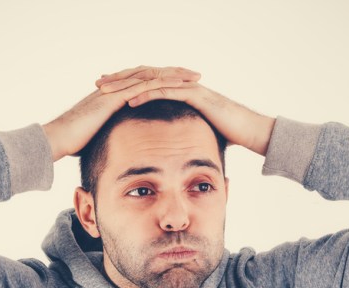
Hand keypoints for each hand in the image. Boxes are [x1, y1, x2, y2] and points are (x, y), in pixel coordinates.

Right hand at [43, 66, 200, 160]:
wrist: (56, 139)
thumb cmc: (73, 143)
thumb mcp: (99, 137)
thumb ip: (111, 136)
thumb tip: (120, 147)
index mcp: (114, 96)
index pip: (144, 84)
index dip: (164, 83)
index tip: (183, 86)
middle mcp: (116, 89)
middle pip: (150, 74)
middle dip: (174, 73)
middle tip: (196, 74)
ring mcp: (114, 91)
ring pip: (149, 76)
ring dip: (173, 75)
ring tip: (194, 76)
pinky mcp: (113, 97)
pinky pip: (140, 86)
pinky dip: (160, 83)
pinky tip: (177, 84)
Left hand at [97, 66, 275, 155]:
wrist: (252, 131)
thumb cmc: (227, 135)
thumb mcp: (195, 133)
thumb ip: (180, 134)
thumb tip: (166, 148)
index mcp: (178, 92)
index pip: (145, 84)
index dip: (124, 87)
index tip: (103, 92)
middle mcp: (181, 85)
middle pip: (143, 77)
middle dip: (119, 80)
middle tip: (97, 83)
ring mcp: (188, 87)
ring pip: (151, 81)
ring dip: (126, 85)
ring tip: (106, 91)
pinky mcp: (195, 94)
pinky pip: (166, 91)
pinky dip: (147, 94)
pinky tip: (129, 101)